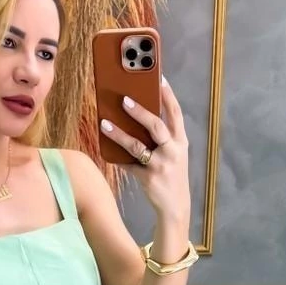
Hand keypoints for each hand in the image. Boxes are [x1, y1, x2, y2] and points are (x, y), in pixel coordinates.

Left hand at [100, 76, 190, 220]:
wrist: (175, 206)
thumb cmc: (171, 174)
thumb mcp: (174, 153)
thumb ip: (162, 137)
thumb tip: (137, 114)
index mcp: (181, 141)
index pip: (176, 113)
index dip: (168, 95)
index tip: (159, 77)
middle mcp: (173, 151)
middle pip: (156, 126)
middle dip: (140, 111)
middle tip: (124, 99)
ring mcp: (161, 165)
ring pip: (137, 146)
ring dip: (119, 134)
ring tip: (105, 123)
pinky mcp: (148, 178)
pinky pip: (128, 164)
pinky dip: (116, 156)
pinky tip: (106, 149)